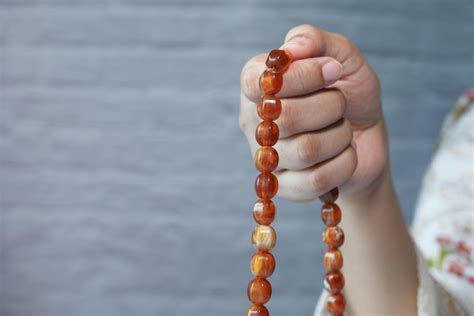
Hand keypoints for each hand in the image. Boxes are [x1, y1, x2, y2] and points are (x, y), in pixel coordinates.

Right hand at [239, 24, 387, 201]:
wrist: (368, 136)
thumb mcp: (343, 57)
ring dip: (340, 135)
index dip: (301, 76)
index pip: (259, 81)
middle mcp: (255, 122)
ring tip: (342, 129)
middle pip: (286, 117)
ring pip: (305, 150)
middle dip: (330, 106)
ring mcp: (268, 158)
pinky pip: (316, 180)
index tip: (332, 72)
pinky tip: (344, 154)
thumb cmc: (350, 94)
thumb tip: (292, 49)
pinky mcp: (286, 187)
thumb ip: (314, 41)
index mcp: (259, 86)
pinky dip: (344, 163)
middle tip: (340, 103)